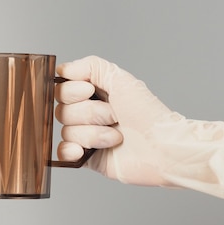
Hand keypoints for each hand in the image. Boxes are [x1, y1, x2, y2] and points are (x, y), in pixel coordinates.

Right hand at [55, 56, 223, 199]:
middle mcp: (87, 114)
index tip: (90, 91)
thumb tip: (63, 69)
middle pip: (62, 111)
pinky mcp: (87, 158)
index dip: (71, 91)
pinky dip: (70, 151)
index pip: (61, 88)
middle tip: (114, 116)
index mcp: (93, 94)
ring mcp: (86, 137)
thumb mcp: (121, 79)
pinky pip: (62, 153)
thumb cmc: (148, 114)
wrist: (162, 148)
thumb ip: (91, 67)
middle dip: (90, 113)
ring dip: (94, 134)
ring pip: (66, 131)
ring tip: (116, 136)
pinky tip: (83, 151)